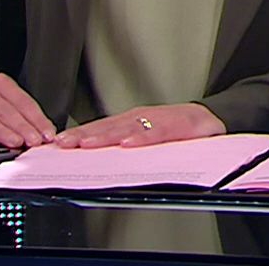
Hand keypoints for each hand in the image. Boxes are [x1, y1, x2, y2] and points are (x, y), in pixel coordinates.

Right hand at [0, 72, 55, 148]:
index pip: (23, 102)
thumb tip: (43, 133)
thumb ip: (21, 115)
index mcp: (1, 84)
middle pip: (6, 110)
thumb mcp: (5, 101)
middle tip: (34, 141)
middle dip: (22, 127)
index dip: (37, 119)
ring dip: (2, 132)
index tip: (47, 133)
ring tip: (16, 143)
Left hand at [55, 103, 224, 148]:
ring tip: (87, 144)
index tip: (59, 142)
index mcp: (130, 121)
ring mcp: (156, 120)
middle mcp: (139, 118)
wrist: (209, 118)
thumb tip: (95, 151)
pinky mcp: (174, 126)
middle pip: (107, 127)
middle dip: (84, 135)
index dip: (79, 134)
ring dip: (105, 136)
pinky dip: (141, 138)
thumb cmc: (176, 128)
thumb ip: (125, 141)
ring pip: (126, 128)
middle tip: (64, 144)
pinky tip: (128, 143)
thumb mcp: (146, 134)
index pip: (100, 127)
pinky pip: (155, 133)